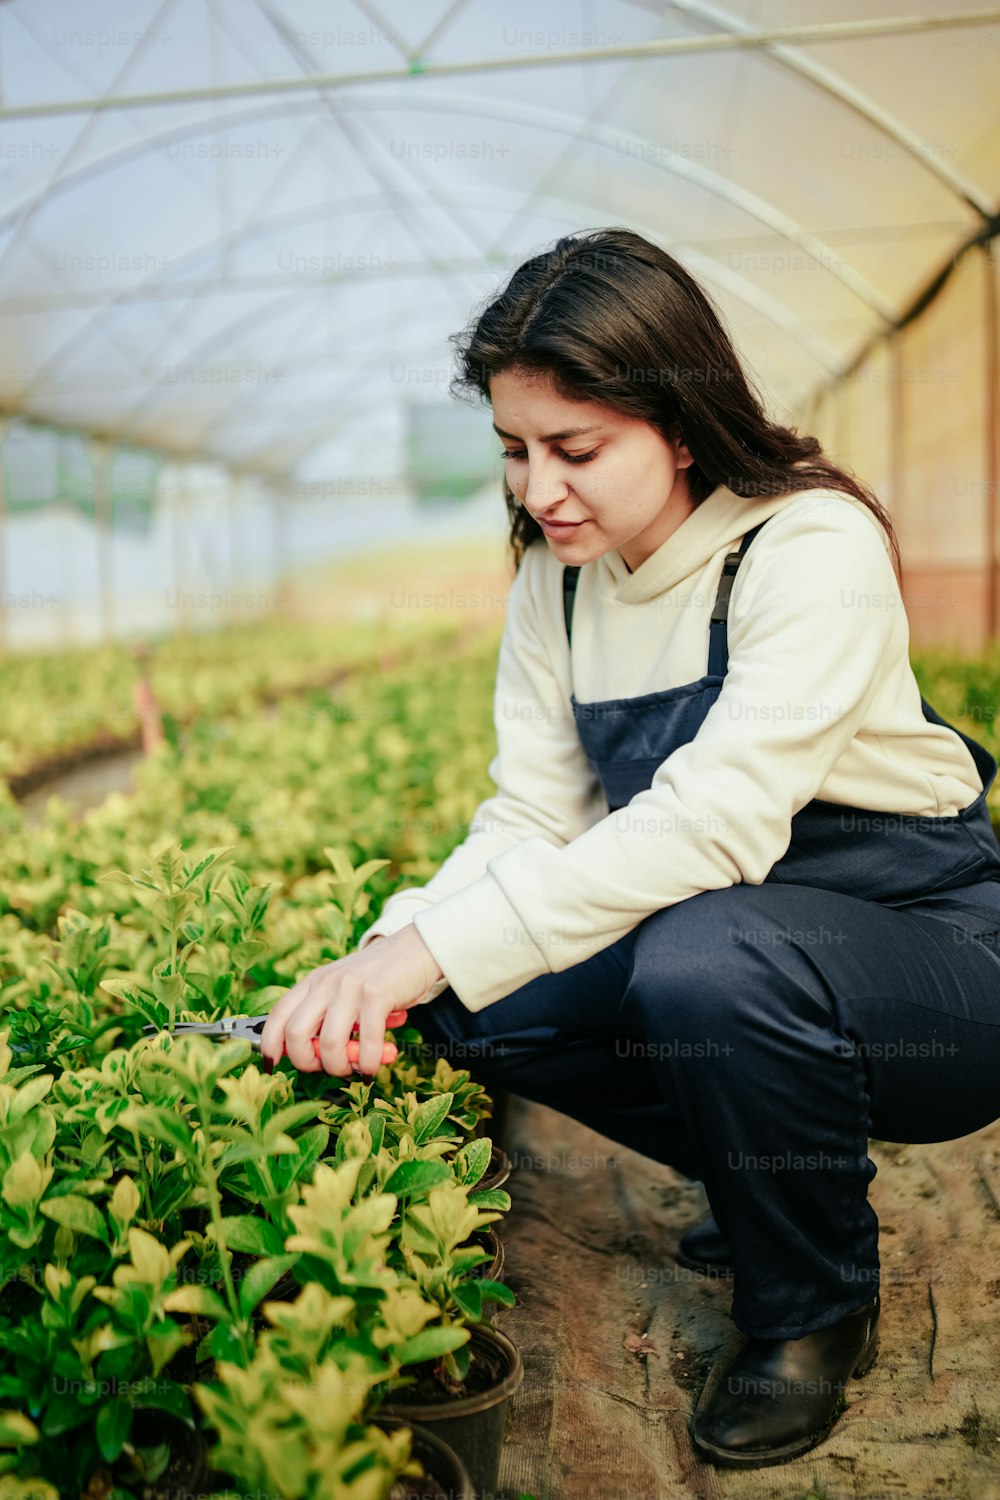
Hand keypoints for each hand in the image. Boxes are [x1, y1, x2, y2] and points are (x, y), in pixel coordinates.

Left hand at [259, 925, 444, 1076]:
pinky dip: (368, 1063)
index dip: (270, 1044)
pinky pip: (366, 1043)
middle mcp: (326, 984)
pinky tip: (373, 1066)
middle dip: (307, 1063)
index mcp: (313, 982)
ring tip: (354, 1068)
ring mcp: (350, 988)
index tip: (271, 1065)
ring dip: (340, 1067)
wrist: (416, 949)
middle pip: (296, 1034)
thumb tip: (317, 1058)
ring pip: (330, 1044)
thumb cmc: (380, 978)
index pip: (278, 1015)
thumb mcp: (344, 990)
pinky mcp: (376, 995)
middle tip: (326, 1068)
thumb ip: (328, 1017)